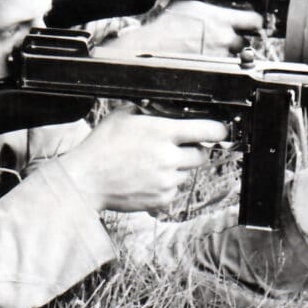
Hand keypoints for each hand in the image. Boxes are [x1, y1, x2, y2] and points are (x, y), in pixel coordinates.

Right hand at [59, 110, 227, 213]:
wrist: (86, 180)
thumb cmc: (101, 146)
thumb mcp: (123, 115)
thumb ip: (150, 110)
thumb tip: (169, 107)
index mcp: (162, 133)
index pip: (207, 130)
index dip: (219, 130)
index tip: (221, 131)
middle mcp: (168, 158)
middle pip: (201, 155)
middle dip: (193, 150)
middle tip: (176, 148)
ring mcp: (166, 181)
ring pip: (186, 173)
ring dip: (176, 167)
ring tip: (151, 164)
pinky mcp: (161, 200)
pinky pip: (174, 190)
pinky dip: (166, 184)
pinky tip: (146, 178)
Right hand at [111, 1, 262, 57]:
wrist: (153, 46)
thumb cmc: (168, 23)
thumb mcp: (189, 1)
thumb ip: (208, 0)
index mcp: (221, 19)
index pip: (254, 20)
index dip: (254, 21)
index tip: (251, 22)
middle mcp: (224, 39)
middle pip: (244, 41)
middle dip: (236, 38)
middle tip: (223, 36)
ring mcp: (218, 56)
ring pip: (233, 55)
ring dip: (227, 52)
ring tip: (210, 47)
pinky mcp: (211, 69)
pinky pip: (221, 65)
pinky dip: (216, 61)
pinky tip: (204, 56)